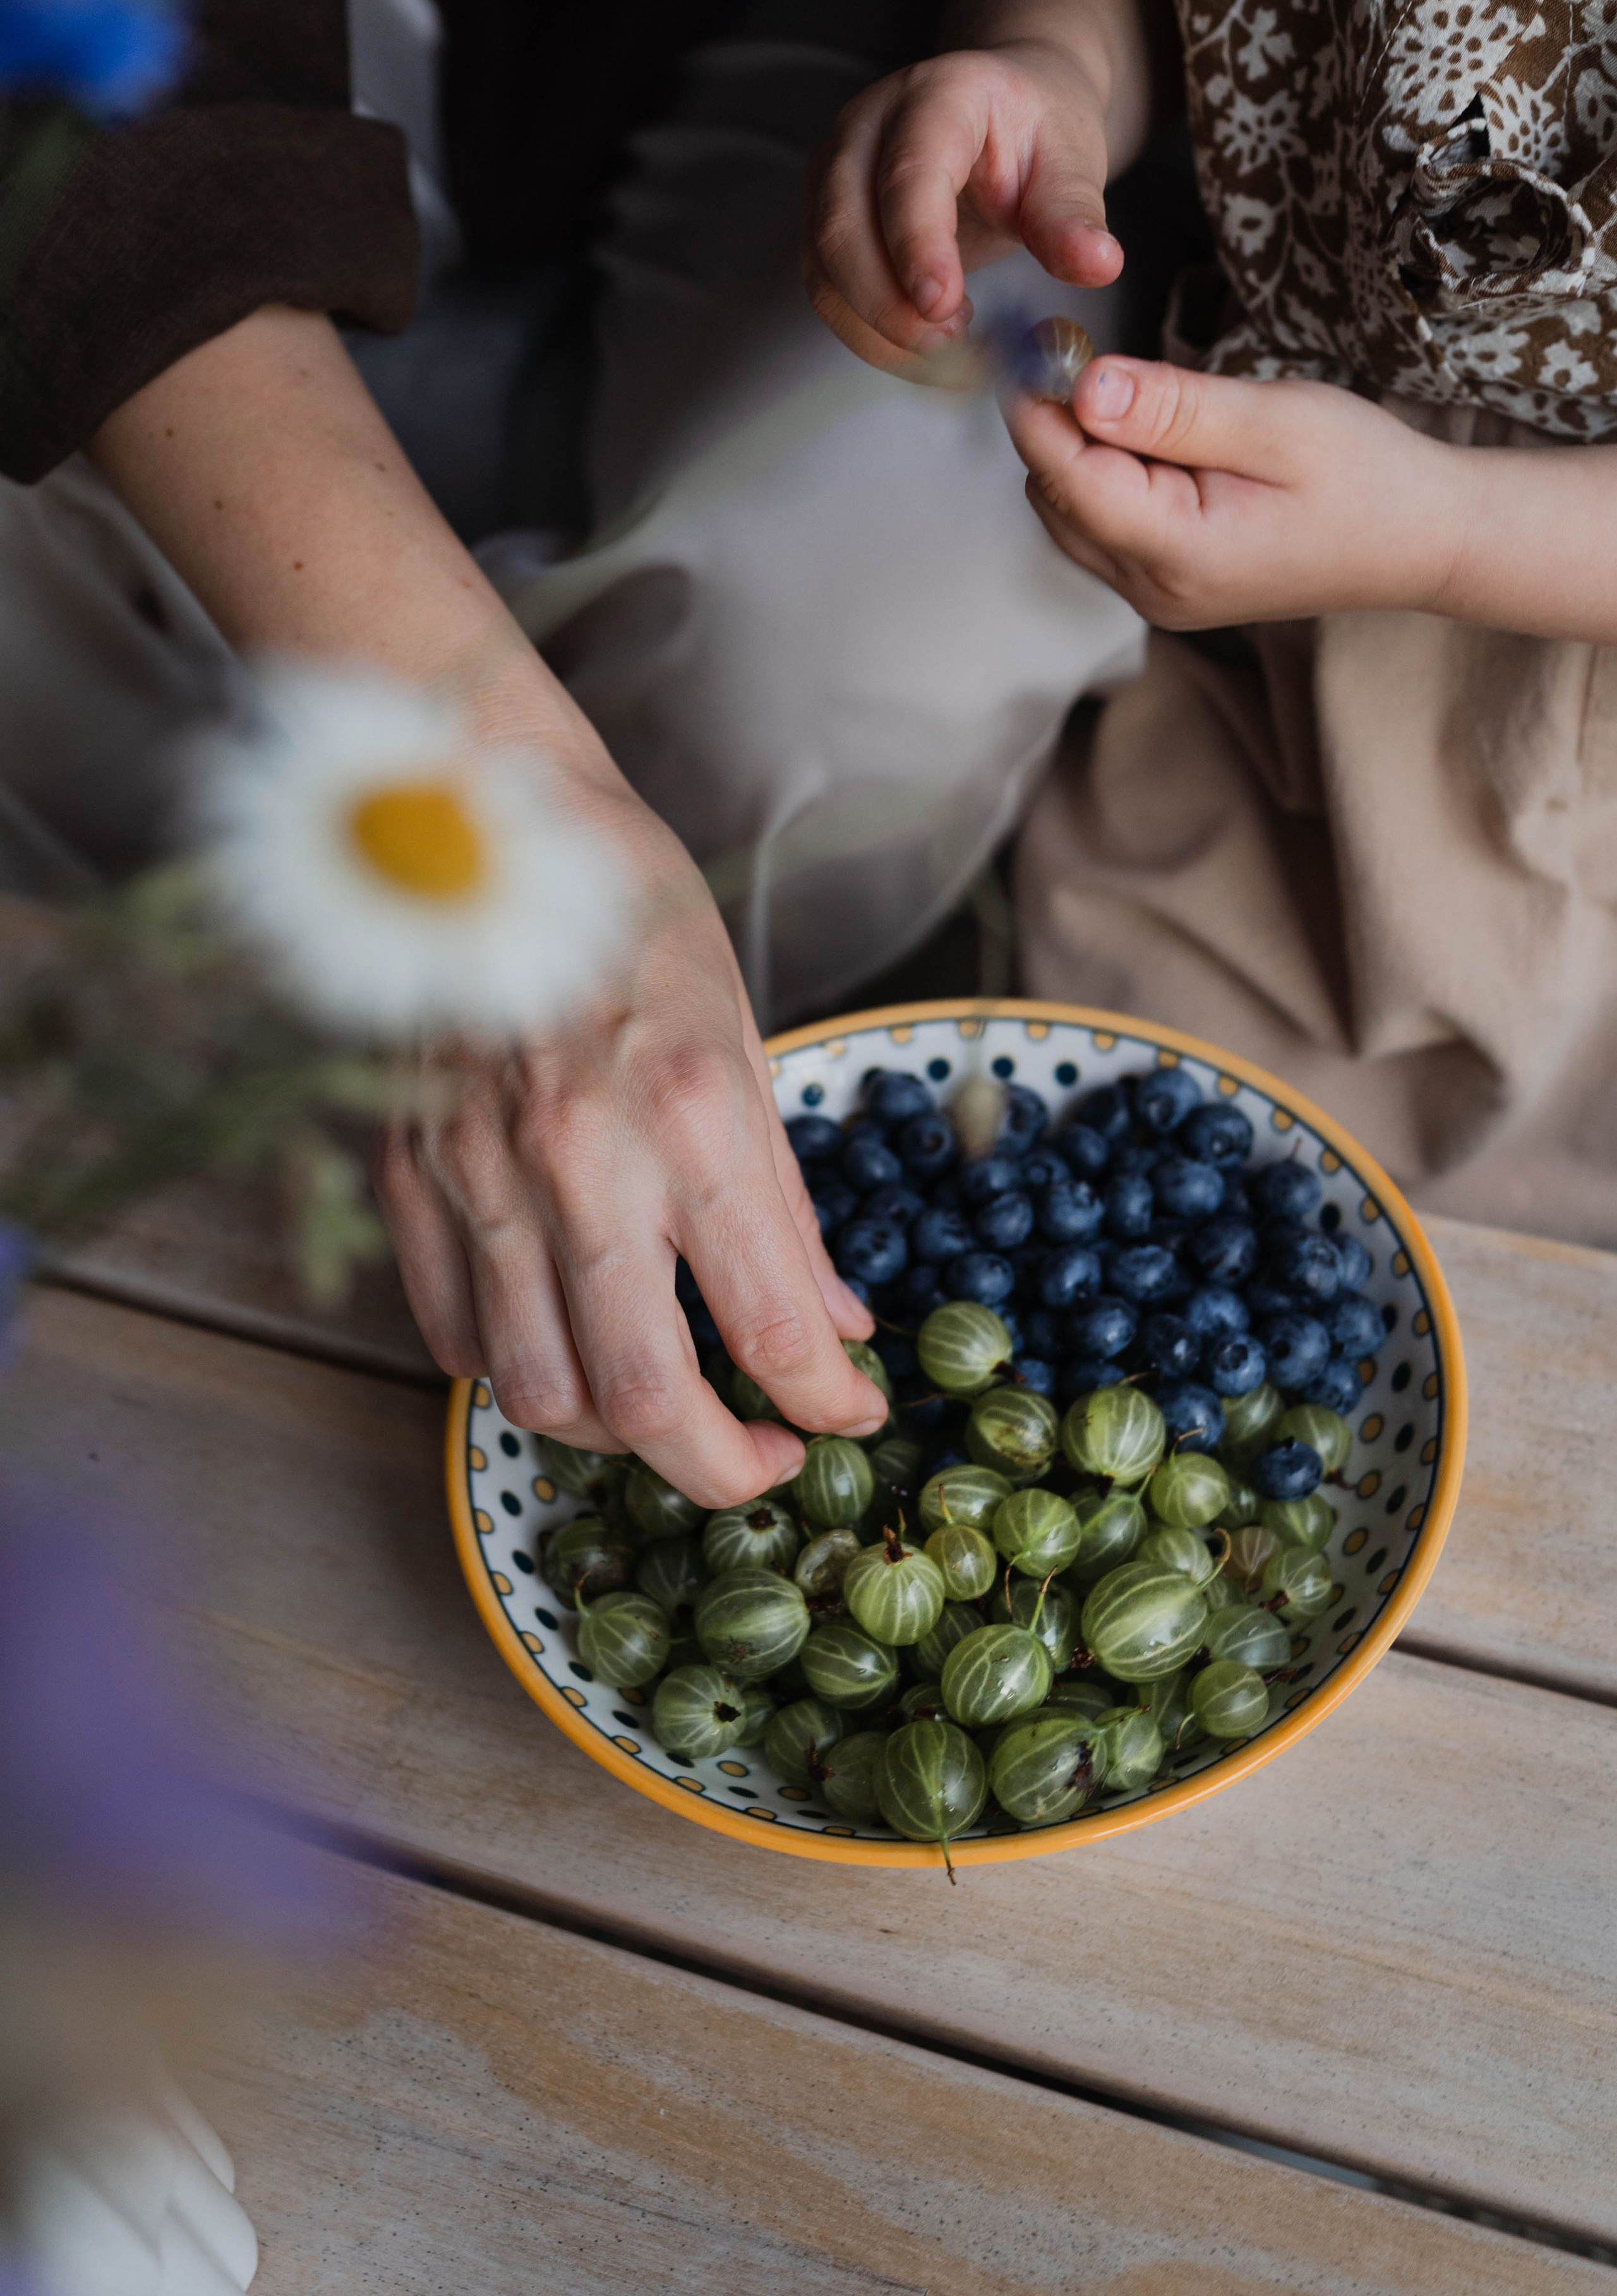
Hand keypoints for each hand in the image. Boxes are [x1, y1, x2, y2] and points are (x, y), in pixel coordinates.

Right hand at [89, 307, 888, 1512]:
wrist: (480, 825)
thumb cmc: (628, 917)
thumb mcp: (741, 1041)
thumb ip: (782, 1204)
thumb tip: (833, 1326)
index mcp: (690, 1113)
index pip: (774, 1322)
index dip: (830, 1404)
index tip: (853, 1419)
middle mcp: (581, 1162)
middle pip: (645, 1397)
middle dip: (721, 1470)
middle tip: (765, 1467)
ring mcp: (481, 1180)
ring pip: (538, 1391)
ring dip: (612, 1432)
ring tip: (663, 1408)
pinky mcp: (414, 1182)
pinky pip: (458, 1338)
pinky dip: (518, 1374)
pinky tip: (565, 1350)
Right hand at [804, 42, 1123, 379]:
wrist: (1004, 117)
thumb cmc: (1035, 134)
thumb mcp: (1070, 160)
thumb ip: (1074, 213)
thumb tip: (1099, 265)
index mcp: (936, 95)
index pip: (909, 170)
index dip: (917, 243)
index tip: (942, 307)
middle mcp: (865, 127)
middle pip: (841, 225)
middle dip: (887, 303)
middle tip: (949, 345)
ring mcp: (833, 174)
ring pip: (824, 267)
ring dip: (874, 327)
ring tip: (943, 351)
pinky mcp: (823, 220)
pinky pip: (826, 291)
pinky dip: (866, 334)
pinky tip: (919, 348)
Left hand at [1004, 356, 1460, 628]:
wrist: (1416, 539)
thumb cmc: (1364, 476)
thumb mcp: (1274, 422)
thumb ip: (1173, 409)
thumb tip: (1084, 387)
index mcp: (1177, 554)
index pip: (1066, 478)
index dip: (1039, 405)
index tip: (1039, 338)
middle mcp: (1150, 590)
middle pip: (1054, 498)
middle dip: (1057, 424)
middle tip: (1088, 352)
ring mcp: (1153, 596)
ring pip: (1068, 513)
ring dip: (1079, 449)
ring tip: (1132, 394)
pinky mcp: (1162, 585)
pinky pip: (1099, 527)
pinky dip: (1104, 475)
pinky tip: (1149, 436)